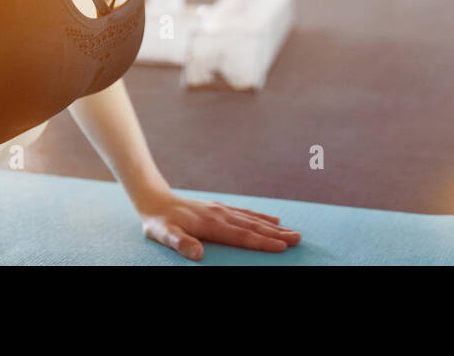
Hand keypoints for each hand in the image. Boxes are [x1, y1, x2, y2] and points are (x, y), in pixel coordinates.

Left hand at [137, 193, 300, 260]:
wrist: (155, 199)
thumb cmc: (159, 222)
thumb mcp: (163, 234)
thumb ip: (180, 243)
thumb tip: (197, 253)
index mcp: (212, 224)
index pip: (243, 236)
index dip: (263, 242)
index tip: (282, 247)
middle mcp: (221, 215)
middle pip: (254, 227)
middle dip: (277, 234)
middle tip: (298, 239)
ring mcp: (222, 210)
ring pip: (253, 220)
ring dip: (274, 227)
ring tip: (292, 232)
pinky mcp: (220, 209)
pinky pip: (246, 214)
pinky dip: (261, 218)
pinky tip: (272, 220)